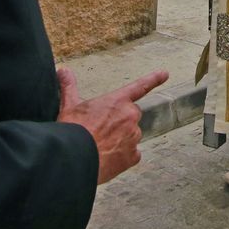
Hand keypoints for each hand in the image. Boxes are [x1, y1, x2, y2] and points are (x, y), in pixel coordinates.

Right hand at [56, 67, 168, 182]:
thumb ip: (69, 86)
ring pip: (131, 136)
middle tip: (101, 130)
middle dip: (120, 122)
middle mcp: (130, 116)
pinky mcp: (133, 156)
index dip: (153, 79)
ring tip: (100, 146)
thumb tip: (63, 70)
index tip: (165, 73)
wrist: (74, 158)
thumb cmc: (73, 131)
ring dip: (120, 140)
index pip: (139, 87)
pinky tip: (107, 158)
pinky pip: (132, 155)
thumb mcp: (69, 106)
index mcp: (117, 101)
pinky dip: (122, 157)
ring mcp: (133, 137)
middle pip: (131, 116)